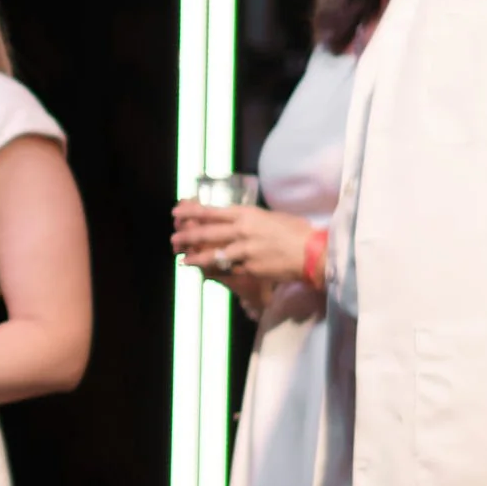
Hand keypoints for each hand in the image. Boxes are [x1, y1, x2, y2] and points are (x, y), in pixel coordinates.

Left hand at [169, 203, 321, 293]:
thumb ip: (250, 219)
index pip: (212, 212)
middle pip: (207, 233)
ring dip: (195, 258)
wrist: (312, 252)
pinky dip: (215, 271)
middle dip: (187, 236)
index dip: (191, 212)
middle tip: (174, 238)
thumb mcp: (270, 217)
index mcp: (247, 214)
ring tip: (182, 260)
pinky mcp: (250, 268)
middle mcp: (243, 231)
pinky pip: (227, 270)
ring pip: (213, 254)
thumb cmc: (296, 232)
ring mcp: (245, 251)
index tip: (176, 212)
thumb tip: (236, 222)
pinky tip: (206, 273)